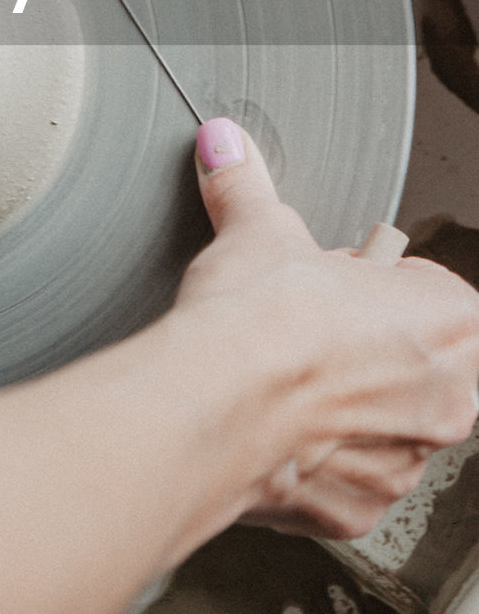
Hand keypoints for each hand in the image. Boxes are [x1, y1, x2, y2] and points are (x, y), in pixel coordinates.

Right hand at [176, 117, 478, 540]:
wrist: (209, 406)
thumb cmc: (258, 325)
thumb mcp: (255, 228)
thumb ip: (246, 185)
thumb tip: (226, 147)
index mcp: (448, 323)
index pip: (436, 293)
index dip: (378, 282)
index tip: (341, 281)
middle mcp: (442, 402)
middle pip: (417, 363)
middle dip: (368, 344)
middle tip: (312, 324)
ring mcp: (399, 463)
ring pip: (384, 425)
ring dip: (346, 404)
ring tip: (285, 374)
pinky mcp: (352, 510)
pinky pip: (344, 477)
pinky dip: (313, 456)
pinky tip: (273, 424)